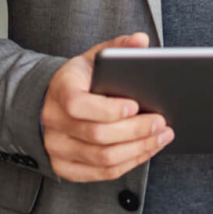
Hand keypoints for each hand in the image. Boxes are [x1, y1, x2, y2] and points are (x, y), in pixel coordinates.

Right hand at [41, 32, 173, 181]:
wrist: (50, 103)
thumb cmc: (79, 80)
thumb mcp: (94, 58)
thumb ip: (118, 46)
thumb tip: (142, 40)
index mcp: (60, 90)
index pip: (78, 105)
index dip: (109, 109)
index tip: (136, 105)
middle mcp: (53, 122)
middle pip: (97, 135)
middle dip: (135, 131)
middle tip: (162, 123)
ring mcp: (56, 148)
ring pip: (102, 158)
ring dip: (138, 149)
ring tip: (162, 137)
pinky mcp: (64, 168)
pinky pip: (101, 173)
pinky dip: (129, 163)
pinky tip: (147, 150)